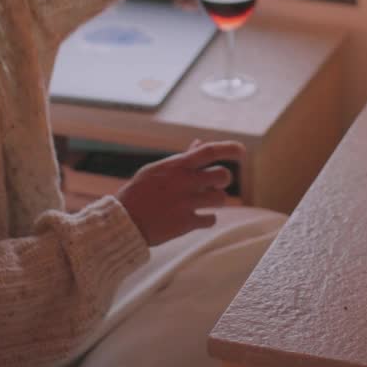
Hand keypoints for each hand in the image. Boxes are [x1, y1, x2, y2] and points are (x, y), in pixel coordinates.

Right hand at [114, 139, 240, 245]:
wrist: (123, 222)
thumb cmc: (139, 192)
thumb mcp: (157, 170)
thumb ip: (183, 158)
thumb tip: (199, 142)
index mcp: (177, 166)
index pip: (210, 151)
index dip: (230, 148)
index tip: (242, 152)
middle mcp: (184, 182)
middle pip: (223, 175)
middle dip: (223, 180)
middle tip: (214, 185)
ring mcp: (186, 203)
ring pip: (221, 199)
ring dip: (215, 201)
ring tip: (203, 203)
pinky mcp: (186, 223)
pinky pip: (211, 220)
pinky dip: (207, 219)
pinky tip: (198, 218)